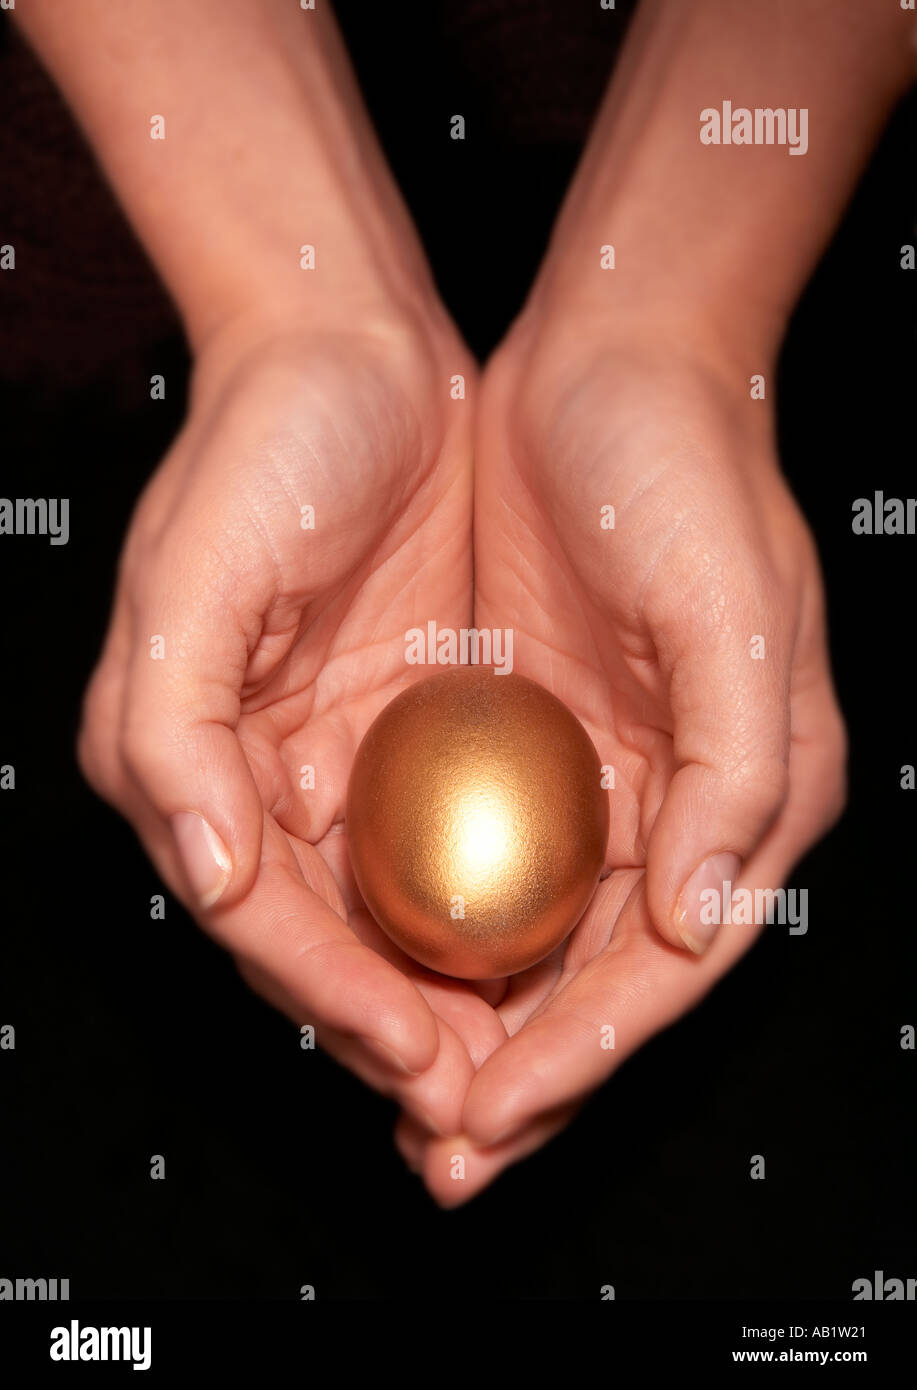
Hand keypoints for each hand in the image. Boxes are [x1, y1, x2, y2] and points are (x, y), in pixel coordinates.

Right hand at [77, 315, 506, 1137]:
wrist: (357, 350)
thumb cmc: (265, 446)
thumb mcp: (193, 578)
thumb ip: (175, 736)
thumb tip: (204, 873)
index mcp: (179, 758)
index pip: (260, 914)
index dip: (331, 996)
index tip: (415, 1053)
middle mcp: (249, 772)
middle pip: (320, 936)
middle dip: (388, 1025)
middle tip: (474, 1101)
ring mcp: (329, 751)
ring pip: (384, 910)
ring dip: (440, 991)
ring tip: (511, 1063)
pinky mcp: (401, 720)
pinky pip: (438, 842)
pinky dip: (477, 908)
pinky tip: (532, 953)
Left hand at [399, 309, 845, 1202]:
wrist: (608, 366)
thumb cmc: (688, 475)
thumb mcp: (737, 615)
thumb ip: (740, 780)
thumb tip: (700, 924)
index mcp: (750, 795)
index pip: (665, 967)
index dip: (584, 1053)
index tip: (492, 1113)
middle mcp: (682, 804)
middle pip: (602, 979)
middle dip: (528, 1076)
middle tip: (443, 1157)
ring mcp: (605, 776)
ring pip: (538, 940)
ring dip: (478, 1026)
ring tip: (408, 1103)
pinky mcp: (539, 737)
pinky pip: (490, 863)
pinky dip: (448, 933)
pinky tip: (391, 975)